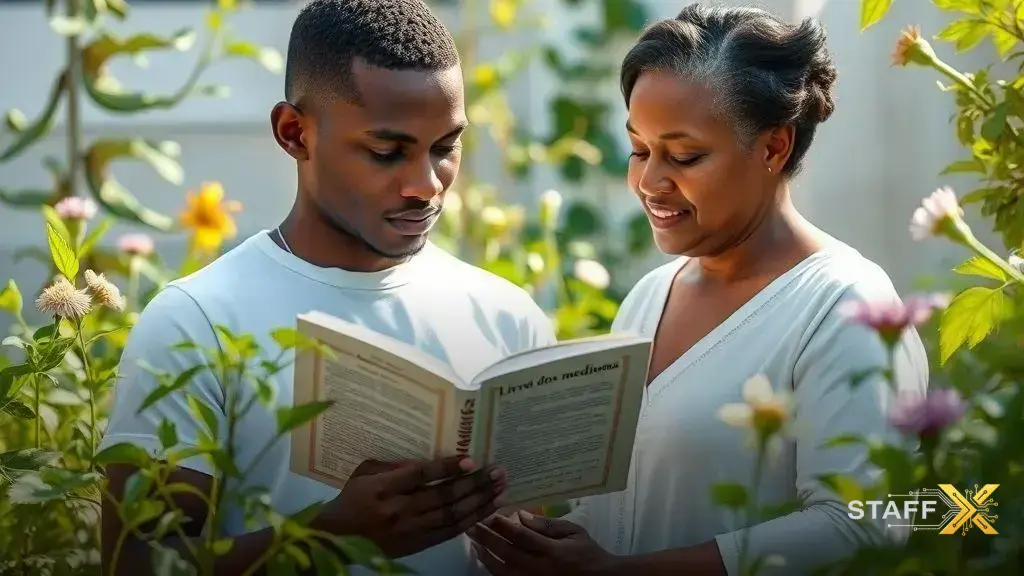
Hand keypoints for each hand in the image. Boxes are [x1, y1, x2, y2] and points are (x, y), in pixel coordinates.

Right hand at [316, 455, 506, 557]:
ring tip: (501, 489)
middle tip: (498, 471)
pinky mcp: (417, 545)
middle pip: (443, 497)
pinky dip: (470, 521)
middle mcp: (398, 510)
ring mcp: (409, 530)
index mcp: (383, 488)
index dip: (447, 468)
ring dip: (480, 502)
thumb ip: (395, 465)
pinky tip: (487, 509)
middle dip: (475, 484)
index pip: (420, 476)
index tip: (471, 460)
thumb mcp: (366, 472)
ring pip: (452, 516)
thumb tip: (428, 462)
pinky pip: (449, 532)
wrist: (338, 539)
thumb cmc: (352, 498)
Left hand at [467, 510, 620, 575]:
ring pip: (502, 570)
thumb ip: (547, 524)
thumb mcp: (573, 531)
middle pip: (506, 553)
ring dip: (486, 555)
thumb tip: (521, 516)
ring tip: (474, 541)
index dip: (502, 524)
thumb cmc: (587, 552)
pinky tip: (485, 558)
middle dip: (486, 538)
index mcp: (553, 552)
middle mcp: (540, 569)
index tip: (488, 512)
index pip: (521, 536)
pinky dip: (494, 569)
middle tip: (471, 523)